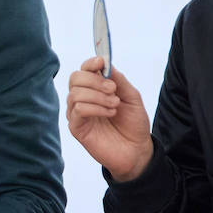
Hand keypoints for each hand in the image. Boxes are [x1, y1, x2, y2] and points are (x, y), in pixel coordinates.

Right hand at [66, 58, 153, 180]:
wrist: (137, 150)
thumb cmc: (133, 124)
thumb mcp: (132, 97)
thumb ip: (119, 80)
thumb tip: (106, 64)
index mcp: (95, 88)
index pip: (84, 69)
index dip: (90, 63)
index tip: (101, 62)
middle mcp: (83, 98)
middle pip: (75, 78)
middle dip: (95, 80)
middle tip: (113, 89)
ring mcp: (77, 113)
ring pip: (75, 94)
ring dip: (98, 96)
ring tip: (115, 105)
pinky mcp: (76, 127)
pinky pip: (78, 110)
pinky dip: (95, 108)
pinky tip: (110, 113)